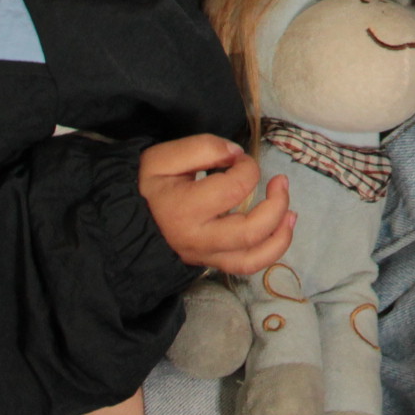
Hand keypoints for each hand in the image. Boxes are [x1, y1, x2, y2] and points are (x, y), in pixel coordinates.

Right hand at [138, 136, 293, 273]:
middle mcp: (198, 239)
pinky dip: (270, 251)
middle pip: (251, 231)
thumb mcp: (162, 157)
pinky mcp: (210, 263)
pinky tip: (281, 230)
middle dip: (276, 205)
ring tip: (292, 213)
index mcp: (184, 209)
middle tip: (280, 181)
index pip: (234, 188)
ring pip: (253, 259)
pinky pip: (246, 266)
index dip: (247, 167)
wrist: (122, 225)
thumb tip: (236, 154)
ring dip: (281, 237)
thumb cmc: (144, 189)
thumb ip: (202, 148)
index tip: (238, 159)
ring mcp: (205, 256)